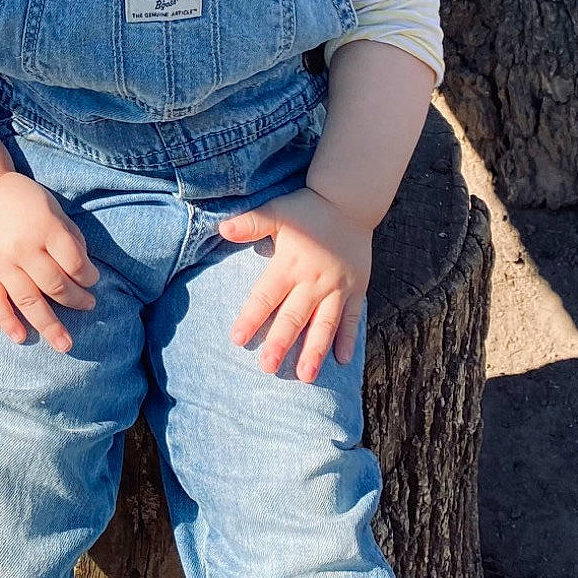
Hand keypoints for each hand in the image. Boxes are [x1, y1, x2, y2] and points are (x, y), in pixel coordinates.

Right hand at [0, 171, 98, 352]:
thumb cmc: (23, 199)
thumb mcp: (53, 208)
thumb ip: (69, 237)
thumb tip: (83, 269)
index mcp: (45, 228)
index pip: (74, 263)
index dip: (89, 276)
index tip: (92, 280)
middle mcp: (23, 248)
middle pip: (56, 286)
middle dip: (77, 300)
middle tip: (89, 306)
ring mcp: (0, 263)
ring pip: (29, 300)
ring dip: (50, 325)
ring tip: (65, 344)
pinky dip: (7, 322)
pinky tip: (21, 337)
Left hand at [217, 186, 372, 380]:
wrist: (349, 201)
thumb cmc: (307, 209)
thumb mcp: (277, 211)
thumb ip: (250, 223)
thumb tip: (221, 228)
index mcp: (290, 265)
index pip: (266, 296)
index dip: (251, 318)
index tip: (237, 339)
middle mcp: (313, 281)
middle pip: (294, 317)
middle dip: (280, 344)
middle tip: (268, 368)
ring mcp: (337, 288)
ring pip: (324, 325)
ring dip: (314, 351)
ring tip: (306, 376)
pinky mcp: (356, 289)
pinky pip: (352, 319)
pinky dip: (348, 339)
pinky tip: (342, 361)